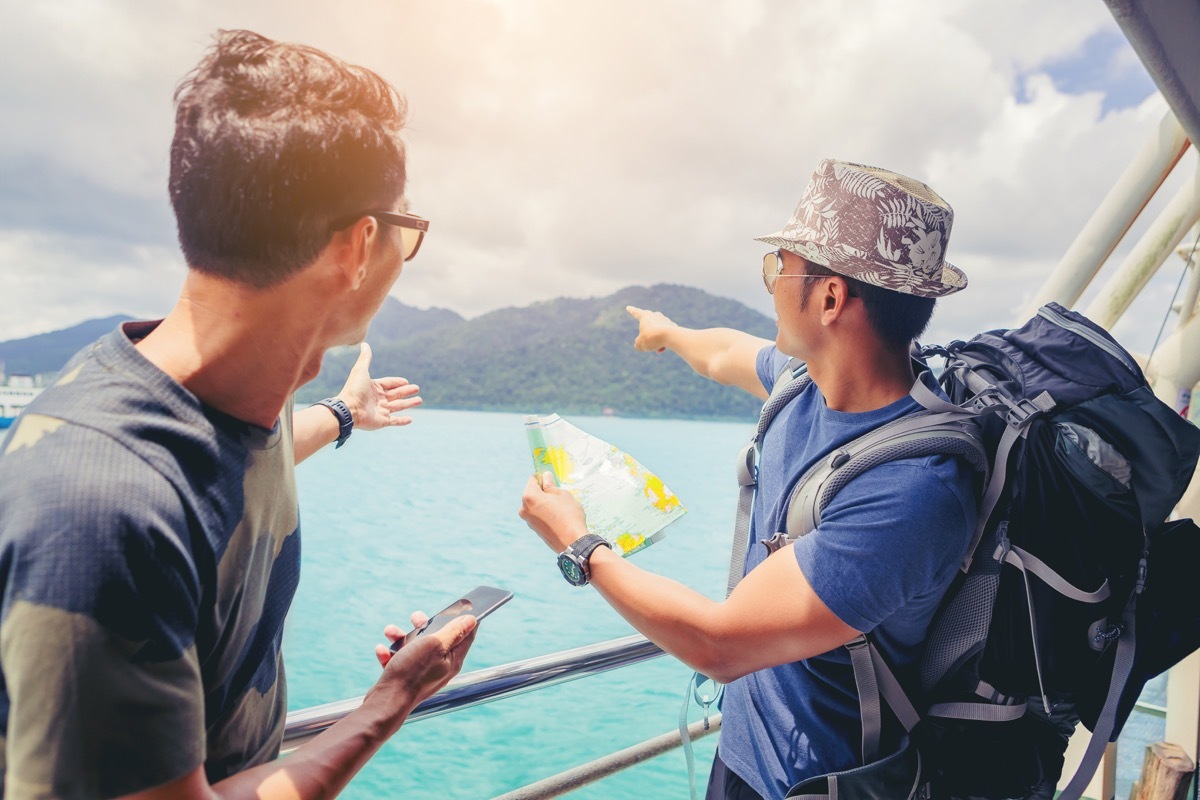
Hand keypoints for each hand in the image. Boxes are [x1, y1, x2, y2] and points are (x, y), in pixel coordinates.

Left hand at [337, 342, 421, 430]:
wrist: (349, 409)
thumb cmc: (354, 389)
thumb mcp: (361, 370)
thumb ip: (365, 358)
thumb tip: (364, 343)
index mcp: (373, 388)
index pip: (389, 384)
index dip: (397, 382)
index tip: (407, 381)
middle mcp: (377, 399)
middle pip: (396, 394)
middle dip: (406, 391)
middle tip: (417, 388)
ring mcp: (380, 411)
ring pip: (398, 406)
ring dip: (408, 403)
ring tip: (419, 400)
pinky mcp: (382, 421)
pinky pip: (395, 421)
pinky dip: (402, 421)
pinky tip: (411, 419)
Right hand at [366, 610, 475, 732]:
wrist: (386, 702)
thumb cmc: (412, 672)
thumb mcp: (435, 645)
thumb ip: (453, 632)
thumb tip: (472, 620)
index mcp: (452, 659)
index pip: (466, 635)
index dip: (465, 619)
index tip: (461, 606)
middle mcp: (440, 667)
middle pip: (438, 639)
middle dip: (425, 625)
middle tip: (415, 617)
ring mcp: (422, 673)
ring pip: (414, 647)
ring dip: (401, 637)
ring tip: (390, 631)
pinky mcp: (405, 678)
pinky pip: (399, 660)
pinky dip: (390, 653)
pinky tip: (382, 650)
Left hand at [520, 472, 588, 552]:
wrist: (573, 542)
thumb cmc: (569, 515)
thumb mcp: (562, 495)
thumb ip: (551, 485)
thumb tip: (546, 477)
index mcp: (529, 497)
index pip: (533, 479)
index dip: (543, 478)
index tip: (552, 479)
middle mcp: (524, 509)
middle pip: (532, 493)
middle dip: (544, 491)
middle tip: (559, 494)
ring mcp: (528, 520)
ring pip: (535, 505)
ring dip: (545, 503)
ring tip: (561, 507)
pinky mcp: (534, 530)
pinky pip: (538, 515)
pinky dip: (545, 513)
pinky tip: (558, 517)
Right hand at [626, 305, 678, 353]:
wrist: (671, 337)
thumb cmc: (652, 338)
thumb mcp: (640, 344)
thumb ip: (638, 344)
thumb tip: (641, 345)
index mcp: (645, 316)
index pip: (636, 313)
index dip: (631, 311)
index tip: (628, 307)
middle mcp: (656, 316)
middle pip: (648, 324)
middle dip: (647, 333)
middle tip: (647, 339)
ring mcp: (666, 321)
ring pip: (657, 333)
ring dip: (655, 342)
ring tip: (657, 349)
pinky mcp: (674, 327)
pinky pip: (665, 337)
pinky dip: (663, 343)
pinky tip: (663, 348)